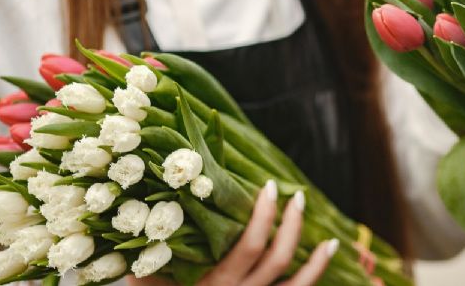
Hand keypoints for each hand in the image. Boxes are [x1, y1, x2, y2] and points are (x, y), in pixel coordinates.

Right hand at [129, 181, 335, 285]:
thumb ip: (146, 269)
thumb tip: (133, 234)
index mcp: (216, 285)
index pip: (248, 246)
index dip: (264, 216)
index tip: (269, 188)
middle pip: (278, 257)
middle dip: (292, 224)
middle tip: (296, 196)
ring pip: (299, 285)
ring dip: (318, 261)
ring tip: (330, 240)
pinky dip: (314, 280)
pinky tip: (325, 263)